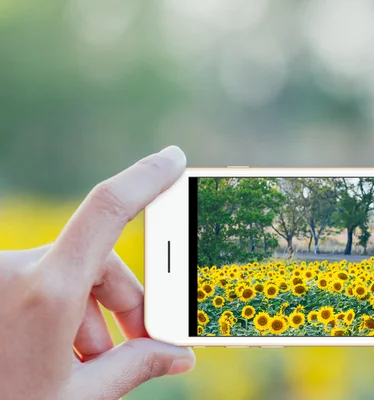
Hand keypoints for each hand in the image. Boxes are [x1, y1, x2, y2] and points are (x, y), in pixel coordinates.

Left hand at [0, 146, 194, 399]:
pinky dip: (59, 310)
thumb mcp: (79, 397)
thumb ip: (135, 366)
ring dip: (88, 316)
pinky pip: (40, 281)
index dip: (146, 178)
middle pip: (98, 262)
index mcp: (47, 293)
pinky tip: (56, 354)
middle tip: (139, 343)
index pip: (107, 209)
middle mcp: (17, 270)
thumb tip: (178, 357)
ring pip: (68, 275)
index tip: (175, 159)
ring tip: (85, 366)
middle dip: (124, 304)